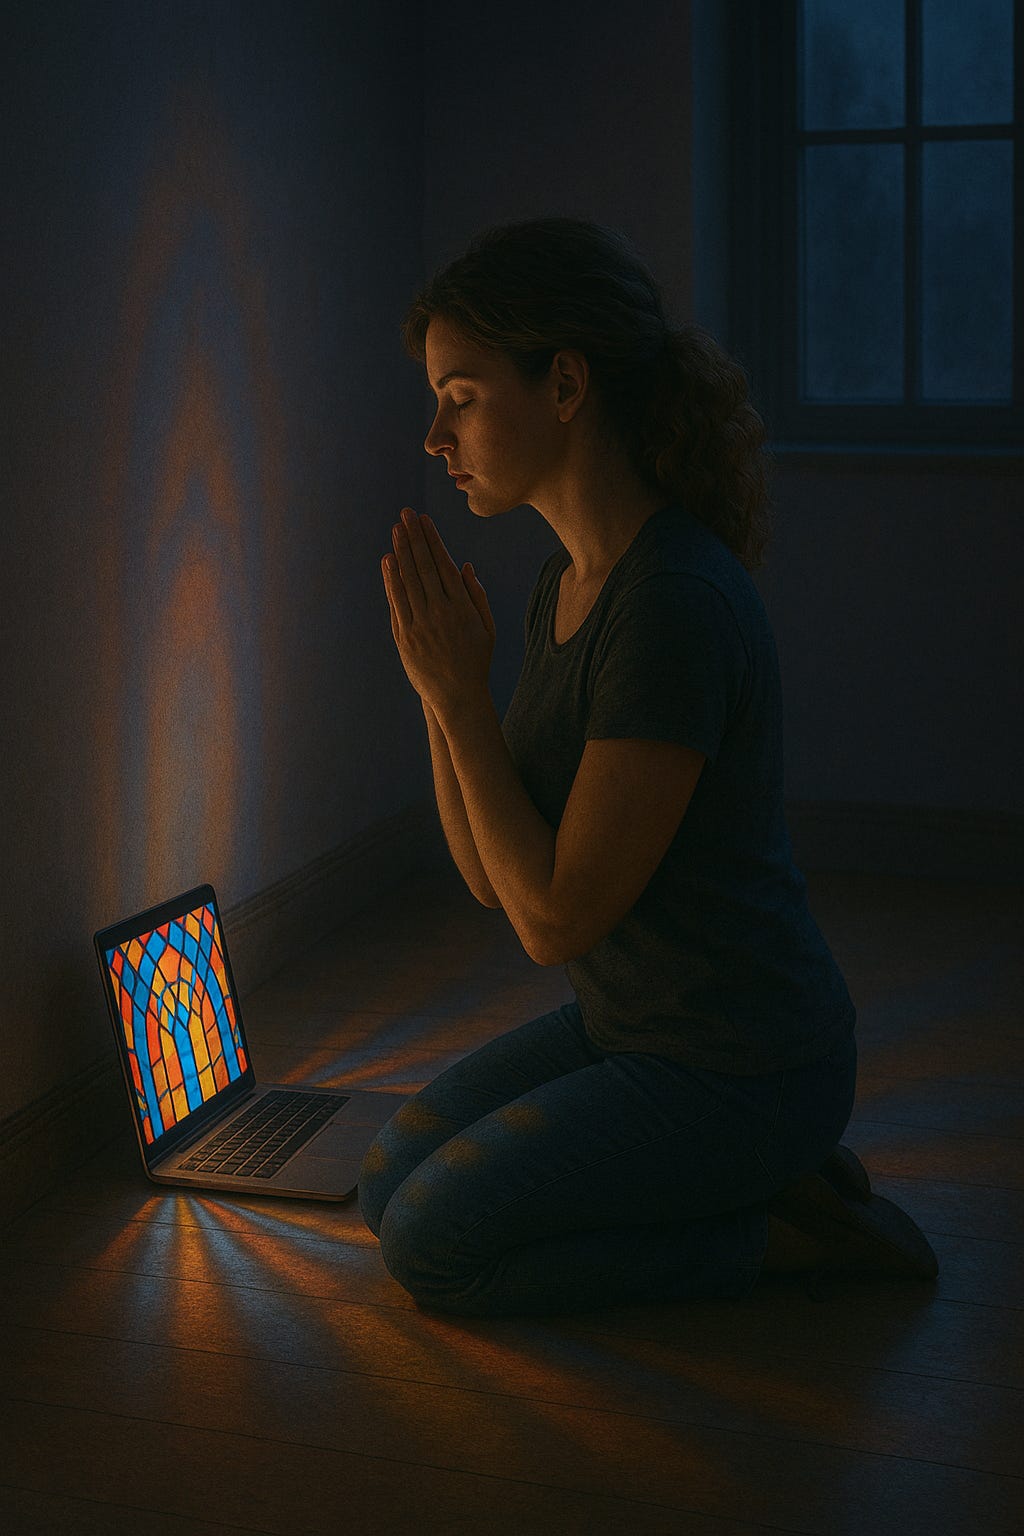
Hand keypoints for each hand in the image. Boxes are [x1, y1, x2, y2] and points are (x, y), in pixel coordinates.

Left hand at [382, 508, 495, 716]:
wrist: (459, 696)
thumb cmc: (476, 660)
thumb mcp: (487, 628)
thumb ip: (476, 596)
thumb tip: (464, 566)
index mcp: (463, 607)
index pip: (444, 564)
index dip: (433, 540)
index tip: (425, 520)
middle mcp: (441, 612)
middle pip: (424, 566)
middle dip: (414, 537)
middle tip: (406, 514)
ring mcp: (421, 625)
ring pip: (409, 581)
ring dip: (401, 552)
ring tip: (396, 530)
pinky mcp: (406, 638)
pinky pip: (397, 603)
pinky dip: (391, 581)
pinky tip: (388, 561)